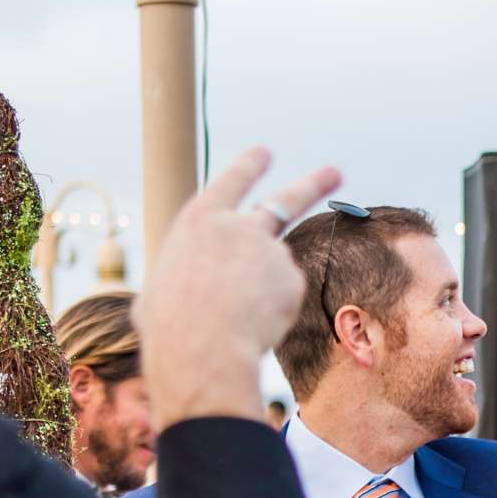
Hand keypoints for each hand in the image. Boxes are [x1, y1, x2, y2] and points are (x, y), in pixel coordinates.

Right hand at [137, 146, 341, 430]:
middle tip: (336, 172)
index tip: (265, 151)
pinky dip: (269, 318)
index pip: (231, 183)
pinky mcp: (292, 279)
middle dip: (314, 185)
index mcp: (200, 222)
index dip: (249, 166)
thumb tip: (193, 293)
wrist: (202, 346)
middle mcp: (240, 226)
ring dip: (261, 298)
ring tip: (234, 319)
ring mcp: (271, 250)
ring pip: (272, 277)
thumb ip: (186, 281)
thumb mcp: (160, 291)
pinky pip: (283, 302)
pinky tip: (250, 328)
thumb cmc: (170, 324)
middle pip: (286, 201)